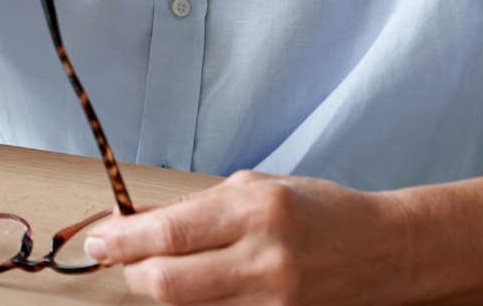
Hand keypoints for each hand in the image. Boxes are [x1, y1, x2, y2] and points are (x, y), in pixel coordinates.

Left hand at [84, 170, 418, 304]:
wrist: (384, 251)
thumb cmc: (318, 211)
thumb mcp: (256, 188)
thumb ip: (196, 209)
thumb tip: (136, 225)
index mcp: (257, 210)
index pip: (168, 234)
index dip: (121, 242)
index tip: (99, 241)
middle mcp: (265, 259)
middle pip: (167, 284)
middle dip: (134, 272)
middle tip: (122, 258)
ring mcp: (274, 301)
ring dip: (163, 290)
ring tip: (163, 268)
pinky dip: (197, 304)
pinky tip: (200, 286)